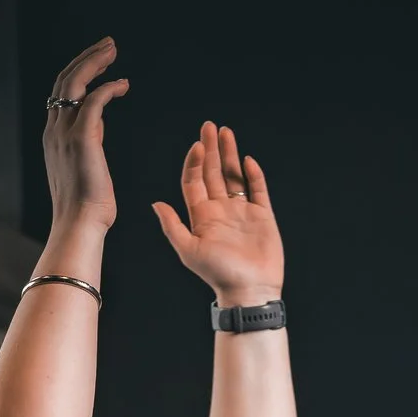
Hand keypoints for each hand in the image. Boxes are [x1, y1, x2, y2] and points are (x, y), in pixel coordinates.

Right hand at [41, 41, 128, 231]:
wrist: (79, 225)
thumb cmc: (87, 206)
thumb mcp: (84, 166)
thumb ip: (88, 141)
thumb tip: (98, 126)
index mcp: (53, 136)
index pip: (61, 93)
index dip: (78, 72)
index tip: (98, 61)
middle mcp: (55, 129)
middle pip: (66, 80)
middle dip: (87, 58)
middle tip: (108, 46)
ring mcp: (65, 133)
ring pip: (76, 82)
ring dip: (95, 62)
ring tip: (112, 51)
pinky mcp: (82, 138)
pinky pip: (95, 100)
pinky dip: (108, 87)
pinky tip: (123, 85)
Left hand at [153, 122, 283, 305]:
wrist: (249, 290)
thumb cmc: (217, 274)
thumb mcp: (188, 250)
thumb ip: (172, 226)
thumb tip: (155, 203)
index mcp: (202, 216)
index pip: (194, 182)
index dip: (194, 163)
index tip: (197, 146)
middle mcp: (220, 210)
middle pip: (214, 173)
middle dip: (211, 149)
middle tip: (208, 126)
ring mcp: (241, 212)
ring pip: (234, 176)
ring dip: (230, 154)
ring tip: (226, 132)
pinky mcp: (262, 216)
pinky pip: (257, 189)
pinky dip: (254, 174)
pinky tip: (247, 160)